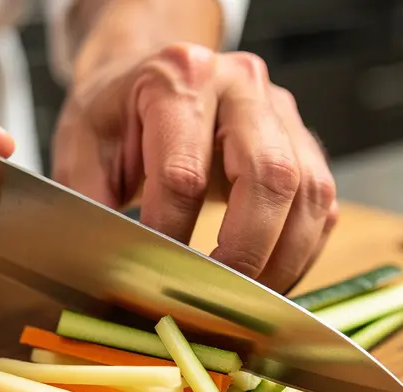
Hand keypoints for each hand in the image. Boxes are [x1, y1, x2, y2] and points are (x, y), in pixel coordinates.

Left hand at [51, 43, 337, 292]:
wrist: (149, 81)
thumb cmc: (117, 116)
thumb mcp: (81, 147)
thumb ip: (91, 202)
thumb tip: (108, 268)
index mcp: (180, 77)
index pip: (183, 173)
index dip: (170, 237)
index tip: (155, 279)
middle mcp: (242, 85)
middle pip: (270, 175)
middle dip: (245, 252)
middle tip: (216, 299)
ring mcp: (282, 113)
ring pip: (310, 193)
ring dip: (281, 260)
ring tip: (245, 301)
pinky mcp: (305, 143)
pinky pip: (321, 206)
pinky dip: (299, 253)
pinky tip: (267, 280)